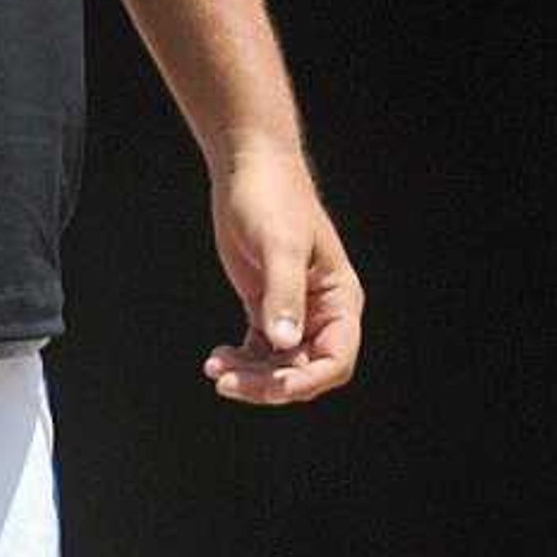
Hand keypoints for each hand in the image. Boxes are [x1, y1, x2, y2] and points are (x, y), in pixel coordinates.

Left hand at [202, 143, 362, 405]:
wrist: (249, 168)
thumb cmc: (273, 197)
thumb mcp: (280, 246)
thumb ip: (283, 294)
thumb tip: (285, 342)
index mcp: (340, 298)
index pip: (337, 359)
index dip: (308, 381)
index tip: (273, 388)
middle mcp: (322, 311)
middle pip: (304, 370)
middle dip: (270, 383)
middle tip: (229, 382)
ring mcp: (294, 310)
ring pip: (280, 366)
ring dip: (251, 377)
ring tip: (217, 368)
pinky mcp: (266, 305)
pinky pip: (260, 352)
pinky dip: (241, 363)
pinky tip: (217, 359)